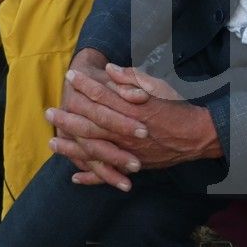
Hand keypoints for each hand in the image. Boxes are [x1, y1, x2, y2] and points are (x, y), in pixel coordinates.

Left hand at [48, 57, 219, 189]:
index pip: (101, 95)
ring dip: (71, 147)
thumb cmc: (177, 106)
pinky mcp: (133, 166)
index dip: (85, 85)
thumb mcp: (158, 85)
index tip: (70, 76)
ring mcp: (128, 151)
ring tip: (52, 142)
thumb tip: (111, 70)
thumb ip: (132, 78)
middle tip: (49, 111)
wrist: (197, 135)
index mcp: (132, 109)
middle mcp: (126, 131)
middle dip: (68, 117)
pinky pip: (108, 174)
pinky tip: (74, 176)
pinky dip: (91, 177)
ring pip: (94, 150)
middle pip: (91, 124)